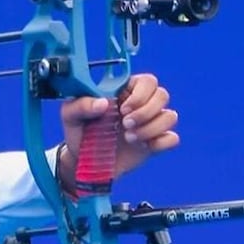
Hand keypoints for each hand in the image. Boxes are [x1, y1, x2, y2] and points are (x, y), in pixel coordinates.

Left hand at [60, 73, 179, 179]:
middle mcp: (140, 104)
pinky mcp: (155, 142)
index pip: (146, 81)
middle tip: (125, 124)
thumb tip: (103, 103)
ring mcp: (149, 123)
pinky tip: (143, 147)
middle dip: (146, 112)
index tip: (122, 109)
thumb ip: (81, 105)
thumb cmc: (78, 133)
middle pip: (162, 95)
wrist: (84, 162)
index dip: (140, 93)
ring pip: (170, 116)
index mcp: (123, 92)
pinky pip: (172, 138)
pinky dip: (161, 143)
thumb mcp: (70, 115)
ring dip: (151, 128)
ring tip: (129, 138)